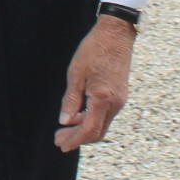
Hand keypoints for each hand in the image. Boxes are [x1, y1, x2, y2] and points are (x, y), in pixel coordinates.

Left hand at [55, 16, 134, 151]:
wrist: (116, 34)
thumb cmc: (94, 50)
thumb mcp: (76, 73)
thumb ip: (71, 99)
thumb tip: (65, 121)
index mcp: (103, 98)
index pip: (89, 129)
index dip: (75, 140)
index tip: (61, 145)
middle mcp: (115, 103)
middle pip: (97, 131)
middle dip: (77, 138)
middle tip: (58, 139)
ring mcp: (120, 99)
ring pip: (102, 124)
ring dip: (84, 129)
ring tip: (65, 130)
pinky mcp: (120, 94)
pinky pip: (105, 114)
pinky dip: (91, 119)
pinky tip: (78, 116)